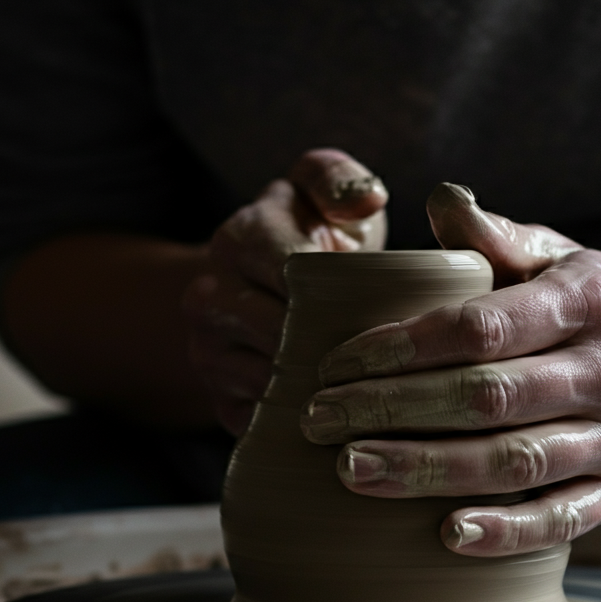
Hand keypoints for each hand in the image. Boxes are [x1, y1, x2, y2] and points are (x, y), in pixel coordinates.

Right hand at [183, 148, 386, 434]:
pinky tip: (347, 416)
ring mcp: (207, 355)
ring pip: (270, 380)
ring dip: (323, 386)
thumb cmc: (309, 238)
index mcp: (237, 239)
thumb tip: (367, 199)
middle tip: (393, 356)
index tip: (387, 302)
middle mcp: (207, 297)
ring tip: (374, 386)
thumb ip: (340, 180)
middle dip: (336, 343)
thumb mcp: (321, 193)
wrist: (258, 292)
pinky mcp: (219, 401)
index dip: (341, 290)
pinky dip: (306, 422)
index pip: (290, 269)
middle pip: (279, 331)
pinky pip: (264, 420)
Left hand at [300, 182, 600, 556]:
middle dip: (393, 410)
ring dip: (427, 471)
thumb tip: (440, 200)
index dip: (403, 347)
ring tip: (352, 471)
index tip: (335, 364)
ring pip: (517, 462)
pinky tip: (445, 535)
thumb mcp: (555, 255)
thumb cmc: (588, 305)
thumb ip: (496, 237)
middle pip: (488, 398)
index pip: (483, 327)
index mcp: (589, 301)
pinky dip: (506, 531)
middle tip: (318, 421)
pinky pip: (562, 519)